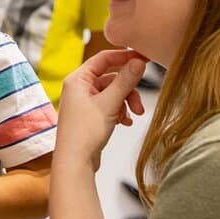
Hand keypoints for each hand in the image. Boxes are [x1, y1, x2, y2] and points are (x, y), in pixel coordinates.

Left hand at [56, 49, 147, 171]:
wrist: (75, 162)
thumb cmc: (84, 133)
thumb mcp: (109, 103)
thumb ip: (125, 81)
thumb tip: (138, 62)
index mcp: (78, 79)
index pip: (104, 58)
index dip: (125, 56)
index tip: (145, 58)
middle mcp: (79, 87)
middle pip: (111, 76)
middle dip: (129, 88)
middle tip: (141, 99)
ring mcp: (84, 101)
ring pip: (113, 92)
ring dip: (126, 102)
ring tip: (135, 115)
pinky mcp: (90, 115)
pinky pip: (110, 105)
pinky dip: (120, 111)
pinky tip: (125, 122)